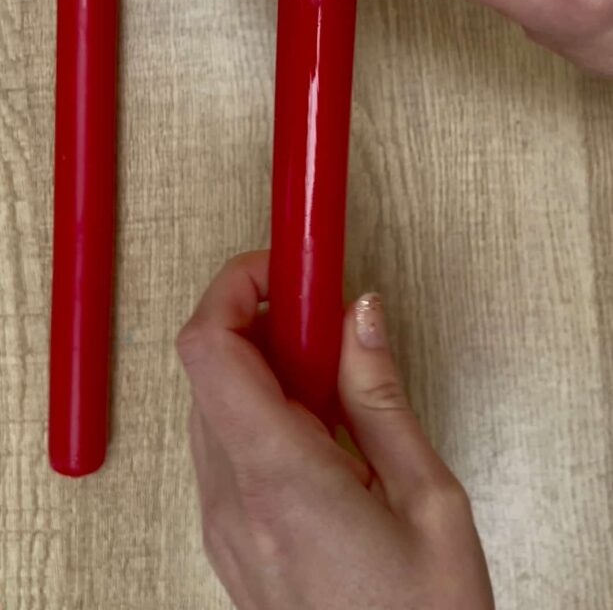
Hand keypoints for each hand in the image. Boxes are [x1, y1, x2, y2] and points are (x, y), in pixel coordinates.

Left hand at [177, 252, 494, 609]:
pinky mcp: (230, 541)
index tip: (285, 266)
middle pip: (207, 367)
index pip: (209, 347)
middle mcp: (231, 500)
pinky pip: (225, 447)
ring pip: (213, 404)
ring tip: (332, 372)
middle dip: (257, 318)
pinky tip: (322, 426)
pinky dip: (261, 409)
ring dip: (262, 364)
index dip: (234, 287)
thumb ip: (381, 396)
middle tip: (322, 312)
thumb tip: (357, 316)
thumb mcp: (429, 500)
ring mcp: (222, 525)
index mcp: (279, 478)